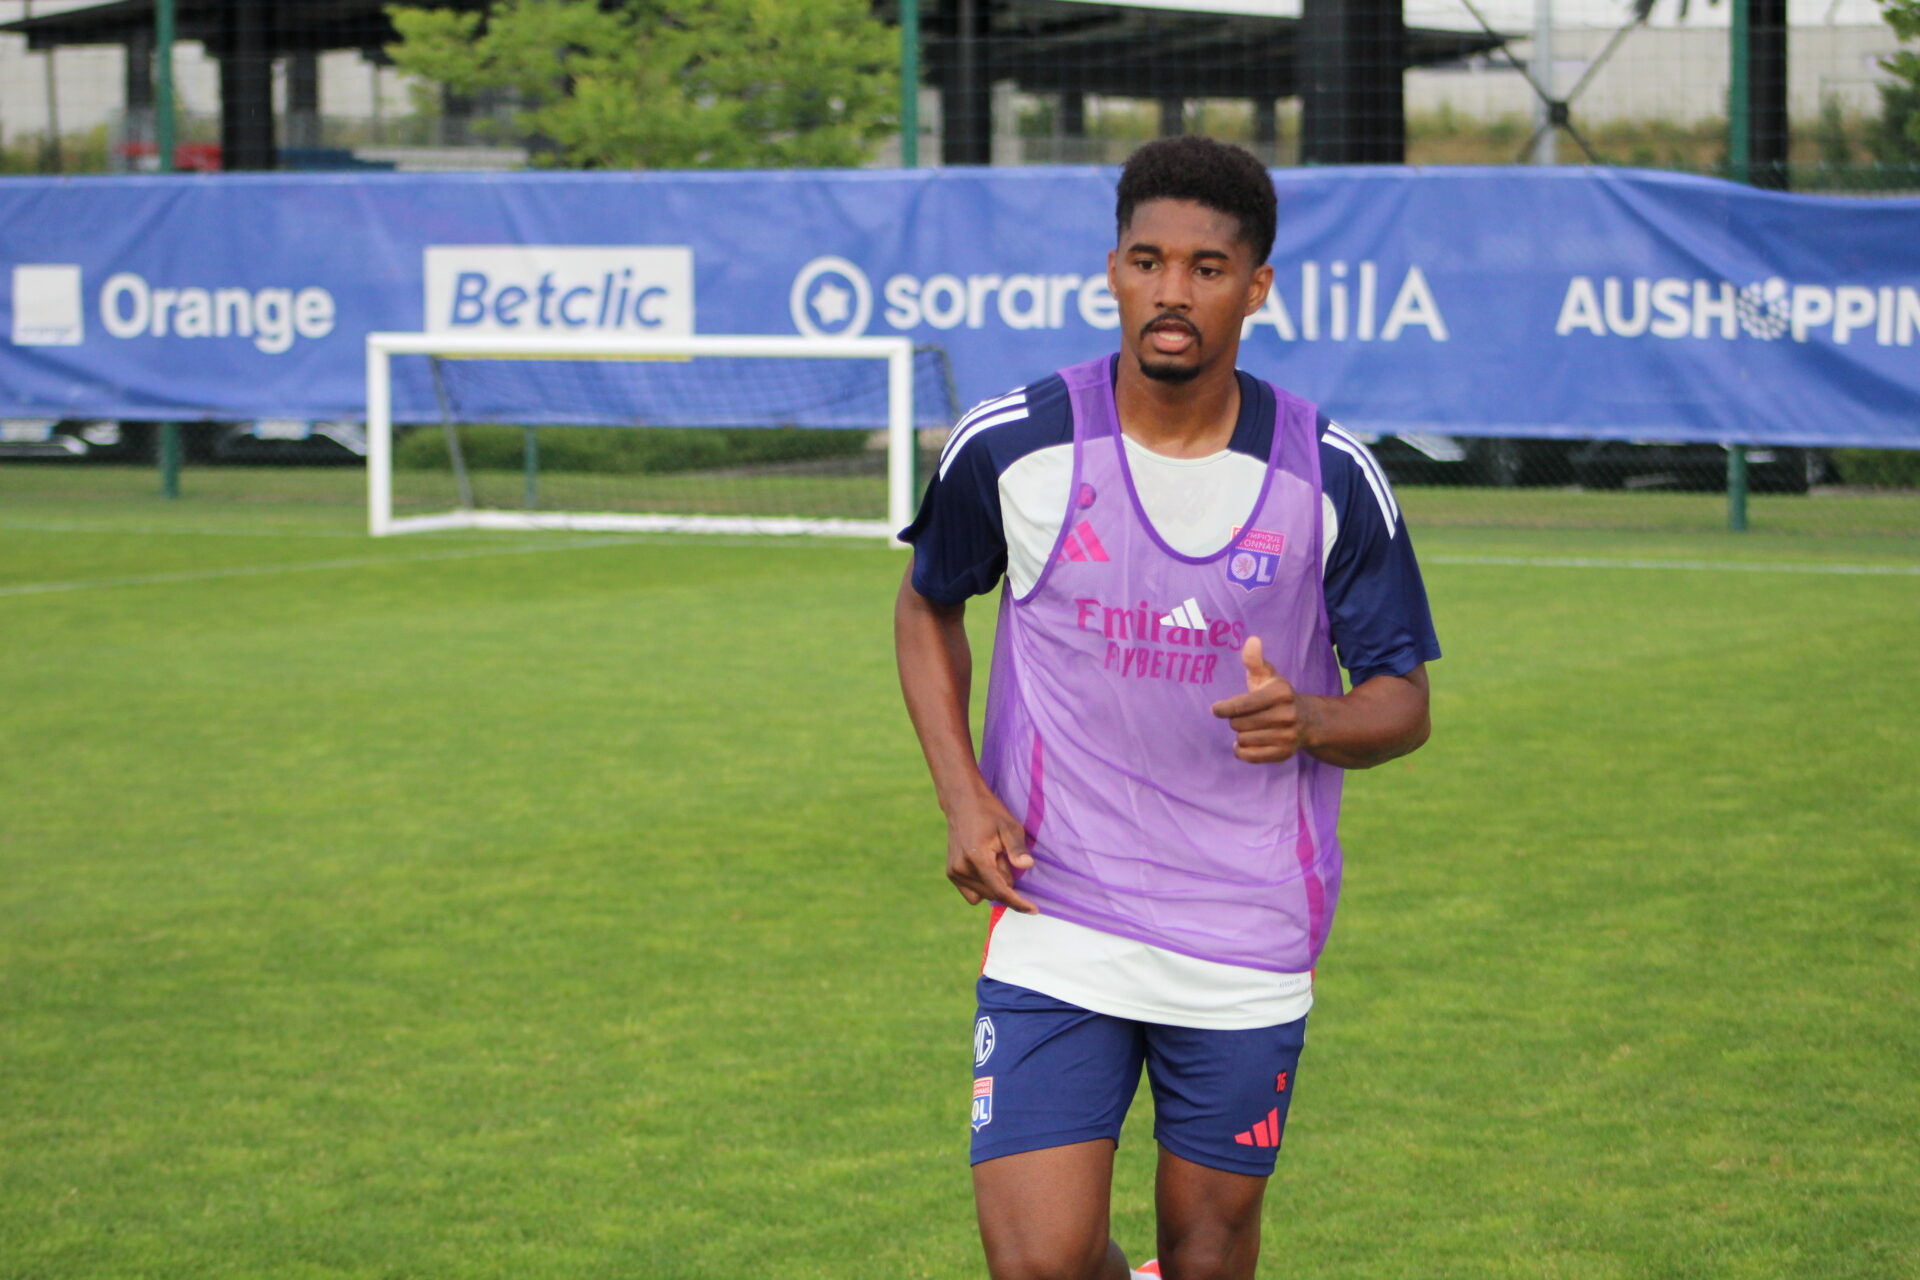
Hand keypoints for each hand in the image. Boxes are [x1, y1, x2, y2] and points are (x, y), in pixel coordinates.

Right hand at [944, 786, 1037, 913]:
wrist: (962, 802)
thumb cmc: (989, 813)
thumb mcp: (1010, 826)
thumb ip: (1017, 848)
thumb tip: (1027, 866)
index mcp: (976, 858)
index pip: (1000, 891)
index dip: (1018, 902)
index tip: (1033, 910)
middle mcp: (961, 869)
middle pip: (993, 893)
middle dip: (1006, 882)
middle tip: (1004, 856)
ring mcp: (954, 872)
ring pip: (983, 895)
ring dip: (994, 883)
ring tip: (993, 857)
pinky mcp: (951, 873)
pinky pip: (972, 893)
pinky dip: (983, 886)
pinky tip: (986, 866)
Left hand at [1209, 635, 1311, 763]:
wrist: (1308, 720)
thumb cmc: (1277, 696)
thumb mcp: (1267, 676)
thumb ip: (1255, 660)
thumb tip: (1251, 640)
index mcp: (1280, 693)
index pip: (1242, 705)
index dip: (1224, 708)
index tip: (1216, 709)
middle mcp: (1286, 715)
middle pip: (1238, 723)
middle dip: (1235, 720)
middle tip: (1243, 716)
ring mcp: (1287, 736)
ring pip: (1242, 739)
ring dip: (1240, 734)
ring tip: (1250, 728)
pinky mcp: (1284, 753)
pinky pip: (1250, 756)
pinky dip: (1242, 751)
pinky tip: (1245, 743)